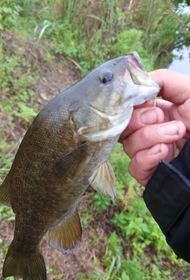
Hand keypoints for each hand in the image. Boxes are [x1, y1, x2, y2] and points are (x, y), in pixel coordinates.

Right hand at [120, 69, 189, 185]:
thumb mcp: (189, 90)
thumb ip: (163, 80)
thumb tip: (137, 81)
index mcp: (156, 113)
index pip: (128, 110)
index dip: (132, 106)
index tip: (148, 104)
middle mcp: (150, 132)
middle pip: (124, 128)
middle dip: (140, 121)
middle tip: (161, 118)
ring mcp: (150, 153)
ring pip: (128, 146)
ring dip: (150, 138)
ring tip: (175, 135)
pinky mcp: (151, 172)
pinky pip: (134, 167)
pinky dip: (145, 159)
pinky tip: (164, 152)